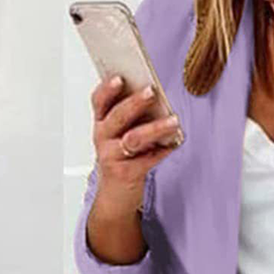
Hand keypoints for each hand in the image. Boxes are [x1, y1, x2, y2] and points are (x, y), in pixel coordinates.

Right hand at [90, 75, 180, 212]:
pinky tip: (175, 143)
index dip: (107, 89)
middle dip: (135, 103)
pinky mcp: (126, 173)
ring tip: (173, 120)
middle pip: (118, 117)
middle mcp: (103, 138)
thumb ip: (130, 116)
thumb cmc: (120, 159)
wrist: (115, 196)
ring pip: (134, 138)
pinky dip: (163, 150)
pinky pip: (147, 160)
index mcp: (101, 123)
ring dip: (155, 127)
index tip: (120, 77)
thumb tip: (152, 96)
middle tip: (152, 91)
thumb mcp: (118, 135)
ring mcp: (112, 156)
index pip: (98, 101)